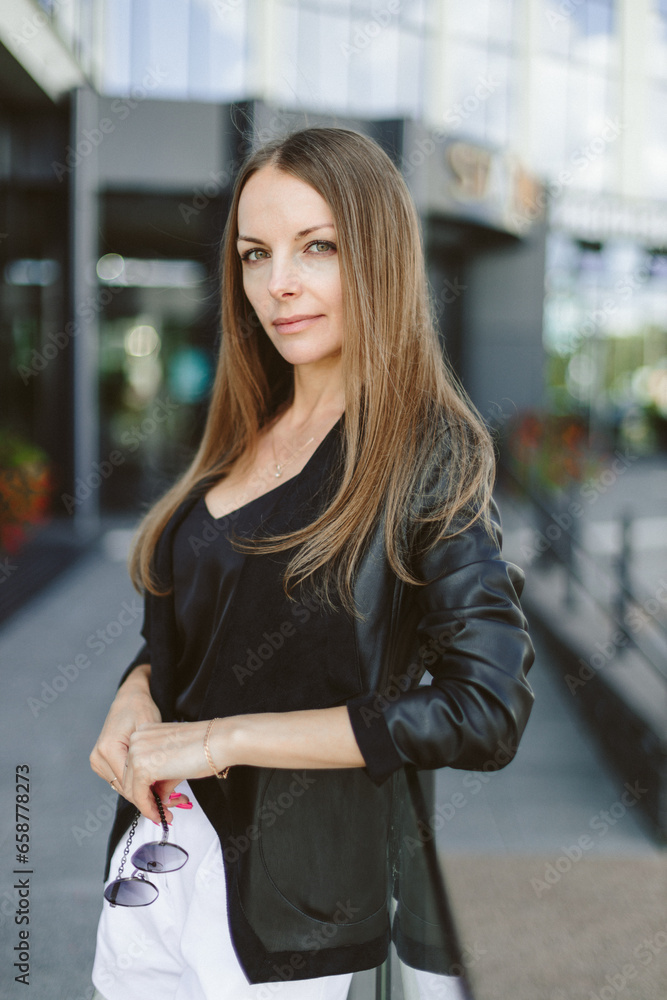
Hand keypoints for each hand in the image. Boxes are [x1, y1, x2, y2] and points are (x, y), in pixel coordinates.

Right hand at [89, 664, 191, 819]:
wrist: (129, 696)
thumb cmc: (141, 708)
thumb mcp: (152, 733)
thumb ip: (154, 763)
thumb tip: (162, 794)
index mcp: (109, 749)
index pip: (130, 786)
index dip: (149, 801)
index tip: (166, 812)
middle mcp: (99, 757)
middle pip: (126, 790)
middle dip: (148, 800)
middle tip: (171, 809)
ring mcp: (98, 760)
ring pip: (123, 788)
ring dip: (143, 794)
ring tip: (166, 800)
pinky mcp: (101, 761)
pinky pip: (120, 781)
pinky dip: (137, 785)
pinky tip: (153, 786)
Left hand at [121, 720, 230, 822]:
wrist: (218, 741)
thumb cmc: (205, 745)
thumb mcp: (175, 760)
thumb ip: (161, 777)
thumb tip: (158, 795)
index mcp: (144, 731)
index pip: (134, 766)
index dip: (144, 787)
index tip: (156, 800)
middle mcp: (137, 739)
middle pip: (130, 778)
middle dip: (146, 798)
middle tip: (162, 810)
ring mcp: (136, 752)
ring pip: (132, 789)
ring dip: (148, 805)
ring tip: (165, 813)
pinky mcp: (142, 767)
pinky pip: (139, 796)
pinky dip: (149, 809)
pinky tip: (160, 813)